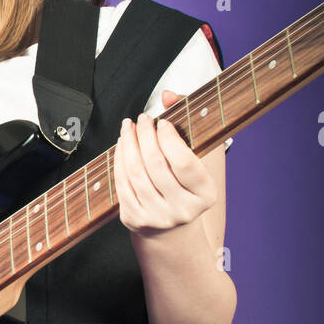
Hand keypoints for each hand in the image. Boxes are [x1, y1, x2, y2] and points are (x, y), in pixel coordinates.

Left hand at [113, 90, 216, 235]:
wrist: (171, 228)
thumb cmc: (185, 185)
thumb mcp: (198, 158)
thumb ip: (187, 121)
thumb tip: (167, 95)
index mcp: (204, 194)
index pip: (183, 162)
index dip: (169, 138)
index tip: (163, 121)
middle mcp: (182, 210)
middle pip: (155, 165)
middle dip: (145, 135)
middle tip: (142, 119)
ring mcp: (157, 218)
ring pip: (135, 172)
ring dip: (128, 143)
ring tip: (128, 127)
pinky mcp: (134, 220)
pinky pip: (121, 183)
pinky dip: (119, 160)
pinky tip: (122, 145)